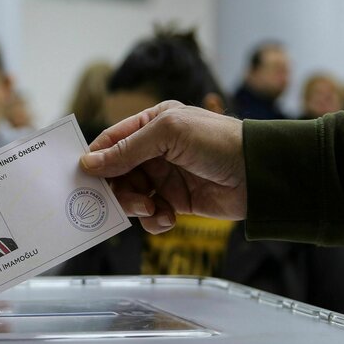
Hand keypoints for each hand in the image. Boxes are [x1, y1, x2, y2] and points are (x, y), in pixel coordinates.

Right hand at [79, 101, 246, 233]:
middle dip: (117, 188)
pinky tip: (167, 217)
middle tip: (128, 199)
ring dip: (135, 205)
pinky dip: (153, 219)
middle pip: (116, 172)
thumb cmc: (218, 142)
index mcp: (152, 124)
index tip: (84, 176)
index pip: (112, 140)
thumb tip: (89, 162)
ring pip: (131, 195)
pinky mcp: (176, 201)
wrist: (259, 175)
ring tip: (152, 208)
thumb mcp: (168, 134)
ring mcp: (165, 176)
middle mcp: (155, 150)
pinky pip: (150, 214)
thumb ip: (127, 149)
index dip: (96, 158)